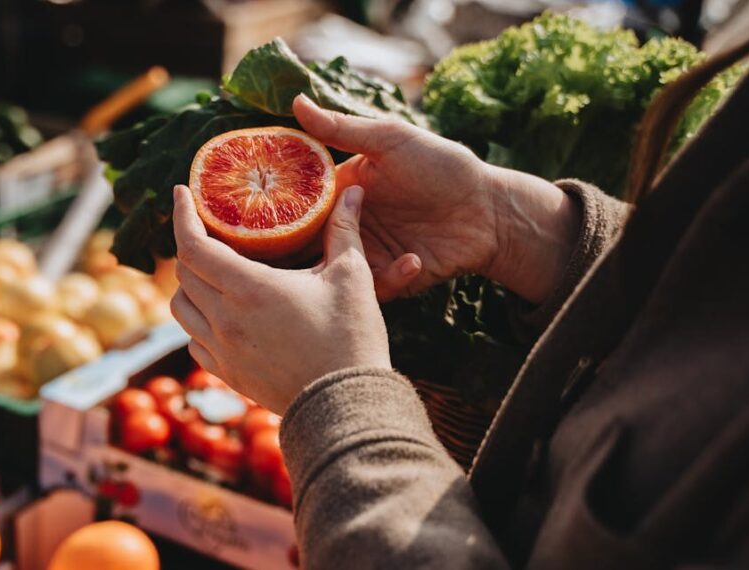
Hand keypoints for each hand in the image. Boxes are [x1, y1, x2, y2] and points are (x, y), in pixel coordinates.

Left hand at [170, 184, 391, 414]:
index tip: (181, 194)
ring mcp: (222, 350)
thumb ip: (344, 230)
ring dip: (189, 285)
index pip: (193, 244)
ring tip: (211, 272)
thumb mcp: (351, 277)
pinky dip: (198, 321)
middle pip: (184, 272)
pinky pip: (194, 341)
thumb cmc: (351, 339)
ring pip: (181, 308)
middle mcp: (225, 319)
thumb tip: (354, 190)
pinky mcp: (227, 374)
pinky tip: (220, 314)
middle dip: (190, 245)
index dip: (181, 215)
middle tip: (208, 230)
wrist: (346, 406)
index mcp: (249, 289)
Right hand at [293, 95, 578, 303]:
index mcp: (340, 190)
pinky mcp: (389, 279)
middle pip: (305, 245)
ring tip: (360, 259)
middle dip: (295, 254)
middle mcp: (347, 224)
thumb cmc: (443, 166)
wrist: (490, 209)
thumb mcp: (391, 140)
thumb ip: (342, 128)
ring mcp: (367, 254)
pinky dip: (390, 278)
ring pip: (333, 272)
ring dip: (342, 269)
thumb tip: (296, 101)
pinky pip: (373, 289)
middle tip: (298, 255)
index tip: (259, 217)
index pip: (295, 203)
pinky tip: (414, 259)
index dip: (274, 211)